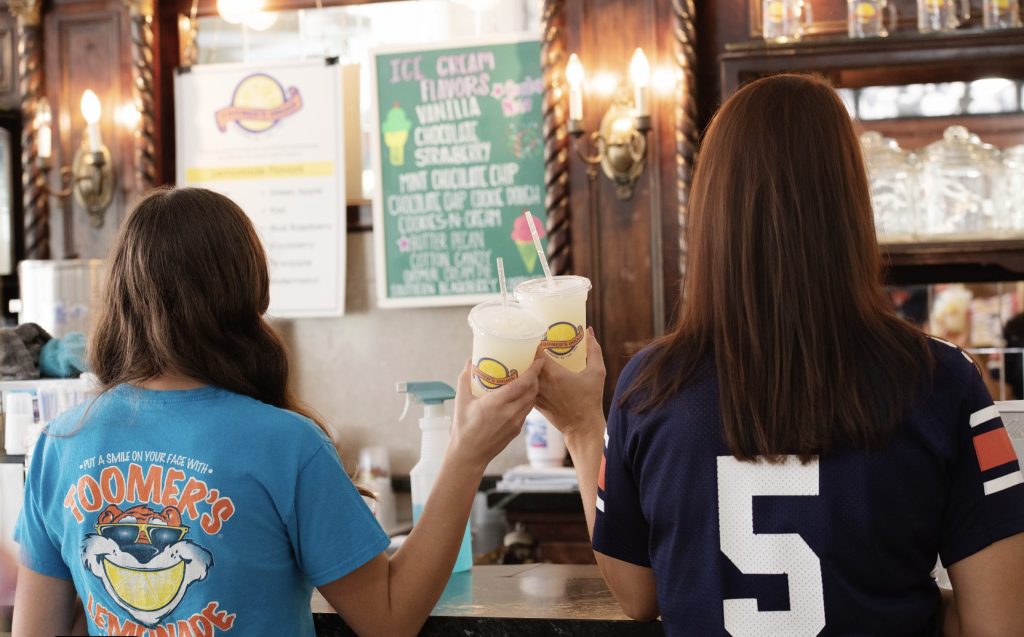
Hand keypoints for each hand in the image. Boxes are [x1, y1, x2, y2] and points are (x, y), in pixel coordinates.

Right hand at [448, 356, 543, 472]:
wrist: (470, 455)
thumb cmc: (463, 428)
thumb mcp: (460, 400)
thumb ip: (465, 378)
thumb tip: (470, 361)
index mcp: (496, 403)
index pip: (522, 384)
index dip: (533, 371)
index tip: (539, 361)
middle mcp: (510, 413)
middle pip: (532, 392)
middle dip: (536, 378)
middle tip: (533, 368)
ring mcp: (515, 423)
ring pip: (531, 402)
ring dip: (533, 390)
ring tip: (529, 380)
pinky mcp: (517, 430)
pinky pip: (526, 411)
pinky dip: (527, 401)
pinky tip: (520, 397)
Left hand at [536, 328, 605, 442]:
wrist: (582, 428)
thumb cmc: (591, 401)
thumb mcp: (597, 373)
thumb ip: (594, 350)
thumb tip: (589, 331)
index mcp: (552, 373)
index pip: (535, 350)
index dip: (535, 340)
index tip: (540, 335)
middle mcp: (540, 382)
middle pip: (526, 361)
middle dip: (529, 351)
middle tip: (535, 343)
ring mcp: (535, 394)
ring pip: (523, 375)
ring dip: (526, 365)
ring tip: (531, 357)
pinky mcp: (534, 403)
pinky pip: (525, 387)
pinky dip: (527, 380)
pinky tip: (532, 374)